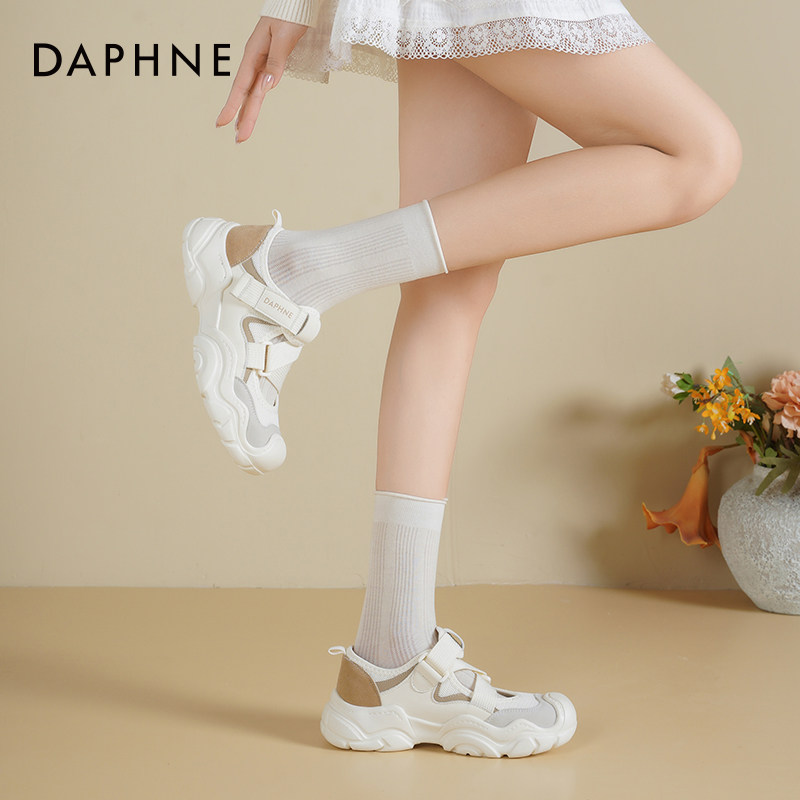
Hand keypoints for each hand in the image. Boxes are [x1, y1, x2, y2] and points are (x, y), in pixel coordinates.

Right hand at [216, 16, 307, 142]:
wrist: (297, 2)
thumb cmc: (290, 14)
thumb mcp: (283, 37)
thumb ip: (276, 61)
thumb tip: (268, 85)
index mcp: (254, 53)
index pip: (241, 86)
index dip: (232, 106)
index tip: (222, 123)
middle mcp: (256, 60)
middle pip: (248, 94)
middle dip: (243, 117)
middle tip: (240, 140)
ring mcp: (263, 61)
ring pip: (255, 92)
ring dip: (249, 112)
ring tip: (242, 132)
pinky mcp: (272, 61)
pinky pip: (263, 84)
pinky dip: (257, 99)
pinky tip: (252, 109)